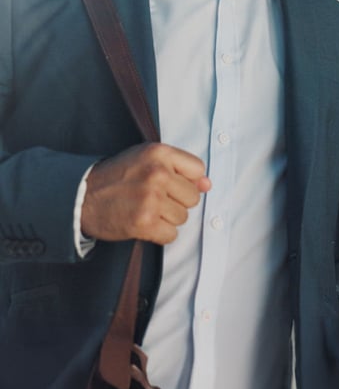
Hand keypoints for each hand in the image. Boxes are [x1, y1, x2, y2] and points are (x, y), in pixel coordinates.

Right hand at [81, 142, 211, 243]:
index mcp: (160, 153)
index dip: (187, 180)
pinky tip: (145, 224)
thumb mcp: (147, 159)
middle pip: (193, 197)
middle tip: (153, 199)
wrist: (81, 196)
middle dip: (177, 201)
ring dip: (167, 218)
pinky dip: (160, 234)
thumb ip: (180, 168)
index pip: (198, 170)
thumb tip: (208, 185)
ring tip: (146, 210)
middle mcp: (158, 173)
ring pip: (183, 217)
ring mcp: (151, 198)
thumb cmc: (117, 176)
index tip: (171, 184)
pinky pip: (171, 235)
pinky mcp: (143, 222)